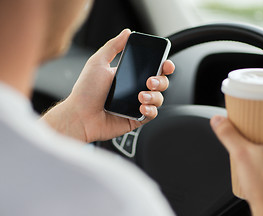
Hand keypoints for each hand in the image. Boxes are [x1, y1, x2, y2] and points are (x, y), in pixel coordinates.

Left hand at [42, 29, 174, 141]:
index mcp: (129, 75)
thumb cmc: (85, 92)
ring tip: (141, 96)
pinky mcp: (136, 118)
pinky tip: (141, 107)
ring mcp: (137, 104)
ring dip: (154, 96)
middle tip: (149, 81)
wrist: (80, 116)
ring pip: (159, 98)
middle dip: (160, 81)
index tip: (166, 64)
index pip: (152, 68)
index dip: (163, 65)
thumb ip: (113, 46)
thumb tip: (127, 32)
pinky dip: (150, 110)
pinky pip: (152, 114)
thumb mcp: (98, 62)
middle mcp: (135, 89)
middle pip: (160, 82)